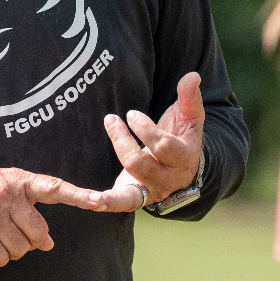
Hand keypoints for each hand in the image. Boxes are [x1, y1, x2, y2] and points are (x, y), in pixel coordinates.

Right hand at [0, 166, 105, 266]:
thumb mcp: (6, 186)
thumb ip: (30, 210)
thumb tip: (49, 243)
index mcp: (19, 181)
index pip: (54, 187)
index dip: (79, 196)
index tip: (100, 201)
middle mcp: (7, 196)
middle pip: (39, 232)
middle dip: (32, 241)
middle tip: (17, 235)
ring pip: (21, 248)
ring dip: (14, 250)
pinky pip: (1, 258)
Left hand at [96, 72, 204, 212]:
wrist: (182, 170)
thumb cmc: (183, 137)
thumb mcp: (190, 118)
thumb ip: (189, 98)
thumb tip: (192, 76)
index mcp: (183, 157)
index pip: (164, 147)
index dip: (146, 130)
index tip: (131, 113)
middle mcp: (167, 179)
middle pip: (140, 164)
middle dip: (122, 142)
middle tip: (112, 120)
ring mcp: (151, 191)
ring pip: (129, 192)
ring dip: (106, 188)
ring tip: (89, 186)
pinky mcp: (134, 197)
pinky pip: (119, 204)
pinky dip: (104, 203)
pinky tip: (87, 201)